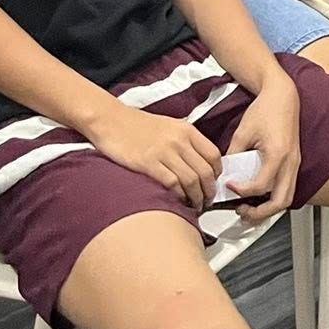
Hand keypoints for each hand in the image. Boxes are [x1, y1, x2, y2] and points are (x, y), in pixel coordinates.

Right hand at [90, 99, 223, 210]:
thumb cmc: (138, 125)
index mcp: (187, 130)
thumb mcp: (169, 126)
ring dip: (196, 198)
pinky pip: (171, 184)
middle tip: (207, 202)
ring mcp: (164, 152)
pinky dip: (178, 197)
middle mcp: (179, 140)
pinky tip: (177, 202)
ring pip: (191, 181)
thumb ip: (186, 141)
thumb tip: (199, 164)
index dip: (217, 174)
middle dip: (209, 191)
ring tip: (195, 207)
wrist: (111, 120)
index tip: (213, 184)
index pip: (213, 155)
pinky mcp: (148, 163)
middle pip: (205, 171)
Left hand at [224, 70, 300, 219]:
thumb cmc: (265, 109)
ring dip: (269, 209)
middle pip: (280, 201)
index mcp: (277, 154)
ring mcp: (294, 164)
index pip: (260, 186)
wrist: (282, 96)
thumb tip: (225, 175)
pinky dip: (274, 198)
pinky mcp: (294, 163)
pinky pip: (287, 188)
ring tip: (250, 209)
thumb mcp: (243, 132)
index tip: (229, 187)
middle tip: (241, 212)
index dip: (242, 191)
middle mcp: (290, 162)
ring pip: (287, 199)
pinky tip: (259, 197)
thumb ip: (233, 156)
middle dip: (260, 213)